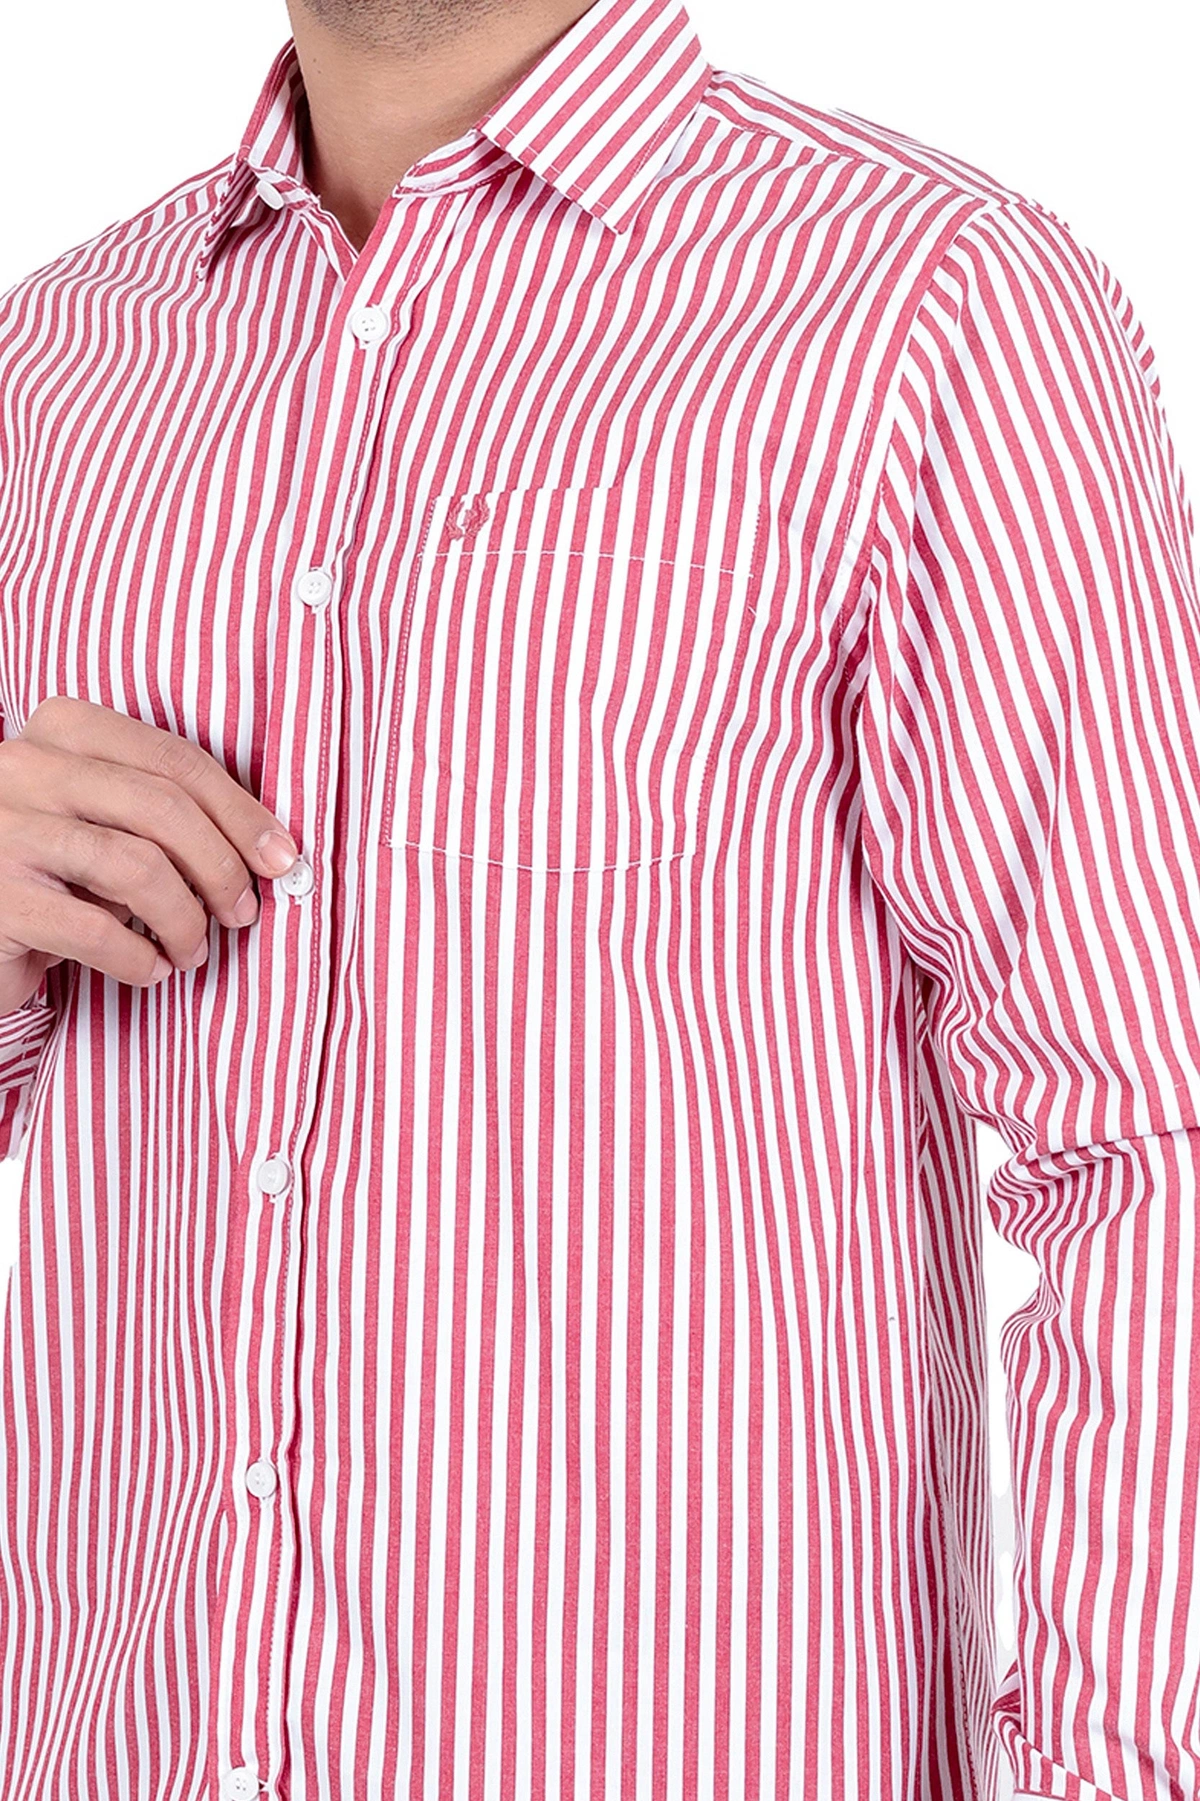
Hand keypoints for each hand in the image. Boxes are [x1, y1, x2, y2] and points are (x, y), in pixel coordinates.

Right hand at [0, 696, 299, 1015]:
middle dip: (222, 868)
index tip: (280, 857)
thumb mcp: (97, 820)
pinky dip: (142, 960)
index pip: (175, 759)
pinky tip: (150, 971)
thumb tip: (266, 847)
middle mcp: (25, 766)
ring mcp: (5, 830)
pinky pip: (100, 930)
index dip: (242, 812)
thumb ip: (158, 813)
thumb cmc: (44, 871)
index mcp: (61, 728)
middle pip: (165, 808)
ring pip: (138, 868)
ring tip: (192, 950)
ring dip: (186, 920)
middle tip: (243, 912)